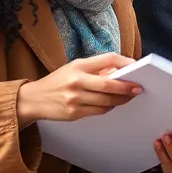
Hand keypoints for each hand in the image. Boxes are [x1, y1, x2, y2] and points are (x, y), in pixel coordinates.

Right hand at [17, 54, 139, 126]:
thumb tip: (121, 72)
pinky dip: (108, 107)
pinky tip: (111, 104)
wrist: (32, 100)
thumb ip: (96, 69)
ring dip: (121, 99)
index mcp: (78, 66)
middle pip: (109, 84)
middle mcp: (76, 81)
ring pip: (107, 100)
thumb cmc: (57, 82)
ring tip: (128, 97)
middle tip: (138, 88)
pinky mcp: (74, 113)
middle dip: (127, 87)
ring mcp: (74, 98)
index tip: (136, 66)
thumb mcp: (74, 68)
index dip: (125, 62)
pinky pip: (99, 111)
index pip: (108, 59)